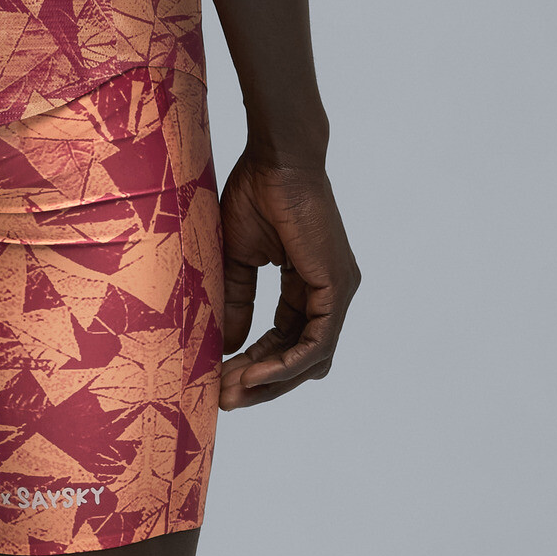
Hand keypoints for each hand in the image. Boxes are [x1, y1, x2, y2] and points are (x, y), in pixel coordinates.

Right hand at [218, 152, 359, 409]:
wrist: (276, 158)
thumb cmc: (256, 192)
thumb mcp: (239, 256)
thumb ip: (238, 300)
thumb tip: (231, 345)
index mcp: (307, 284)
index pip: (285, 339)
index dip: (253, 361)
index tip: (219, 378)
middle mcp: (328, 293)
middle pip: (299, 357)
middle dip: (260, 381)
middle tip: (222, 397)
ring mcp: (337, 292)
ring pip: (310, 358)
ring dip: (271, 379)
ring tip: (232, 390)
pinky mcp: (337, 287)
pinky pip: (317, 343)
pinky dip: (287, 363)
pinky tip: (257, 374)